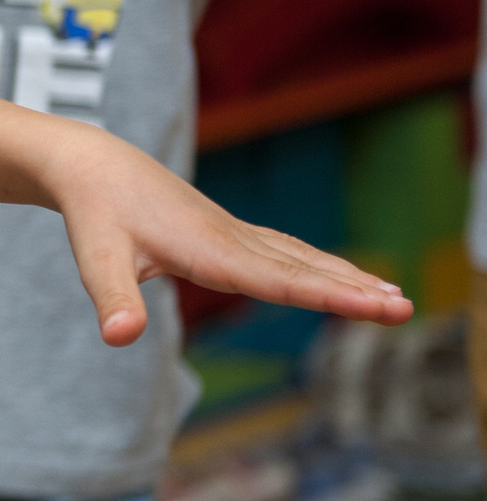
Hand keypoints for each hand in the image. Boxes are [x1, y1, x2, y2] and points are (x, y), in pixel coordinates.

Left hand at [44, 131, 408, 346]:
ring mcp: (232, 232)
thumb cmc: (93, 211)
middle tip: (407, 310)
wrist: (92, 163)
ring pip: (300, 259)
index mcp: (206, 249)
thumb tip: (119, 337)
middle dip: (354, 291)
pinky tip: (344, 277)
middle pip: (301, 270)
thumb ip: (111, 298)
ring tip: (394, 298)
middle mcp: (230, 238)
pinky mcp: (227, 231)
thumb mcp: (94, 256)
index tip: (372, 307)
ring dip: (347, 278)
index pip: (276, 280)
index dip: (326, 296)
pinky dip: (320, 266)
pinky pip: (286, 251)